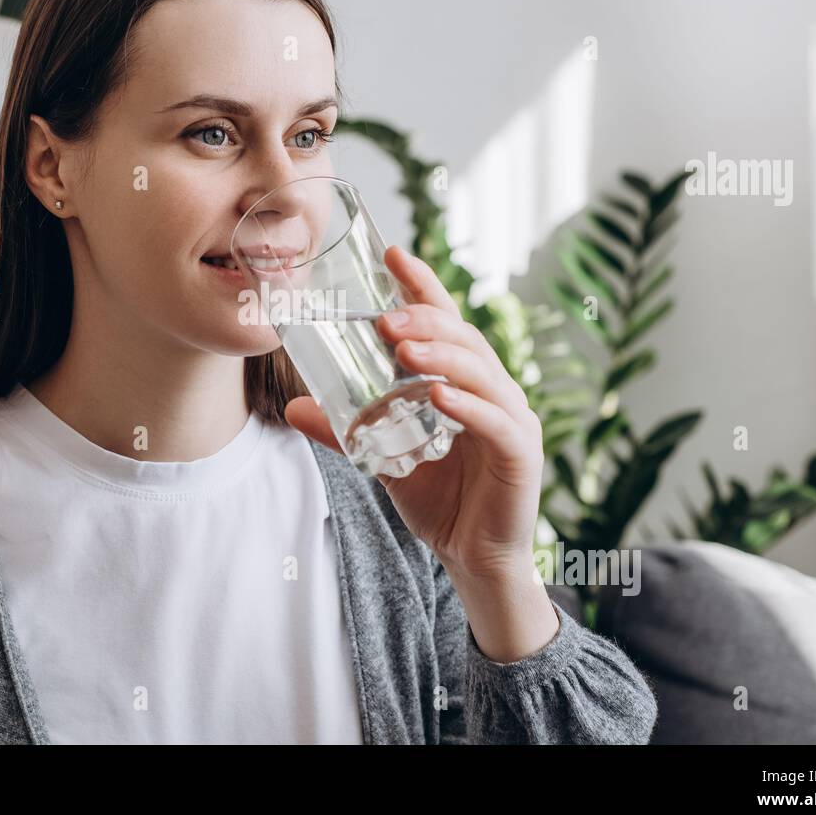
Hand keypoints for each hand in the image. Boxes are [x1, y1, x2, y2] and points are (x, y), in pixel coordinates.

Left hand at [285, 245, 544, 581]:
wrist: (475, 560)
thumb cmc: (440, 502)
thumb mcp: (383, 458)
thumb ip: (346, 431)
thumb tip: (293, 406)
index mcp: (465, 383)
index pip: (447, 322)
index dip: (423, 287)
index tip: (393, 254)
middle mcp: (495, 392)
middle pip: (465, 340)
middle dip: (426, 322)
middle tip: (384, 320)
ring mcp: (514, 420)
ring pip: (482, 373)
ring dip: (442, 356)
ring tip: (403, 349)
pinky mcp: (522, 454)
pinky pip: (496, 422)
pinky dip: (468, 406)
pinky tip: (439, 396)